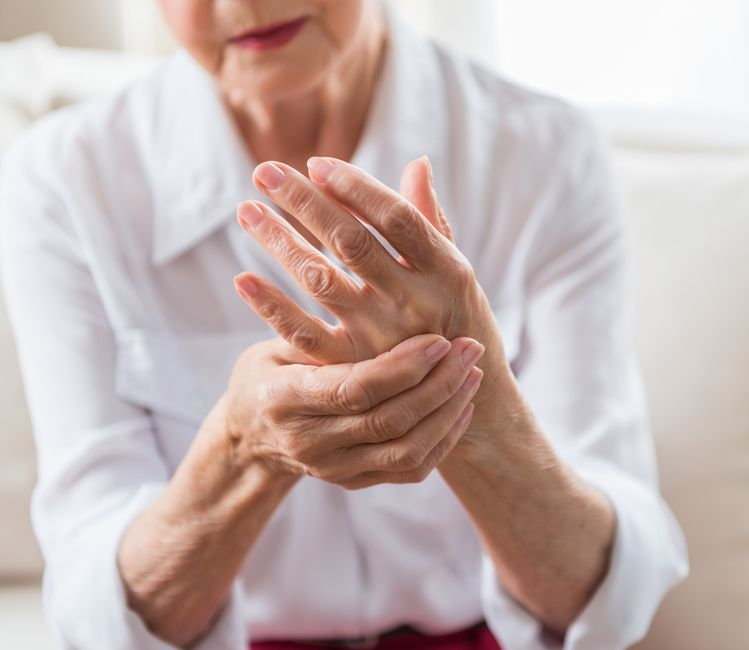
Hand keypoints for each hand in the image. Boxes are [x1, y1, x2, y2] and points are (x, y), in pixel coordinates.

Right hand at [221, 332, 482, 488]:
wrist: (250, 438)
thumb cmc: (267, 375)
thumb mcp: (274, 346)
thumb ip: (317, 328)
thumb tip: (356, 278)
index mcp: (286, 400)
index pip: (356, 388)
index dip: (403, 366)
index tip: (440, 339)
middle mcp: (310, 443)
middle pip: (389, 421)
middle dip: (439, 384)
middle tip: (469, 348)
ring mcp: (335, 469)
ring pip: (407, 450)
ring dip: (448, 412)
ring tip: (473, 374)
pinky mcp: (356, 482)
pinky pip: (411, 469)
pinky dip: (443, 439)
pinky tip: (462, 406)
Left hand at [233, 157, 512, 422]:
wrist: (462, 397)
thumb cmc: (457, 321)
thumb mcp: (455, 273)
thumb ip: (431, 221)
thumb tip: (418, 163)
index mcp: (446, 271)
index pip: (397, 219)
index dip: (356, 188)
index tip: (317, 164)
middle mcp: (415, 303)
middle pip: (352, 242)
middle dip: (305, 202)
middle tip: (264, 171)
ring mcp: (382, 338)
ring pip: (321, 280)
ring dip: (279, 242)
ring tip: (247, 211)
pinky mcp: (353, 368)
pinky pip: (305, 335)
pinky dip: (271, 308)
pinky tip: (243, 279)